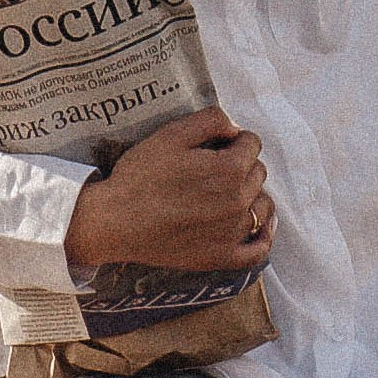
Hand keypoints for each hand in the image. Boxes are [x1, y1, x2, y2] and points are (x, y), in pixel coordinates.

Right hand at [65, 109, 276, 274]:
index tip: (216, 146)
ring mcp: (232, 232)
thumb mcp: (171, 134)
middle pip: (258, 173)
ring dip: (253, 196)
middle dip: (242, 165)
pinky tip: (258, 227)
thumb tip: (234, 129)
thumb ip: (210, 121)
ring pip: (262, 207)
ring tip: (230, 194)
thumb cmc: (140, 176)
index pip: (252, 144)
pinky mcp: (222, 256)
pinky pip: (258, 250)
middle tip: (212, 169)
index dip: (234, 140)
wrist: (115, 221)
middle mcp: (238, 201)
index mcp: (229, 169)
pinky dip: (262, 237)